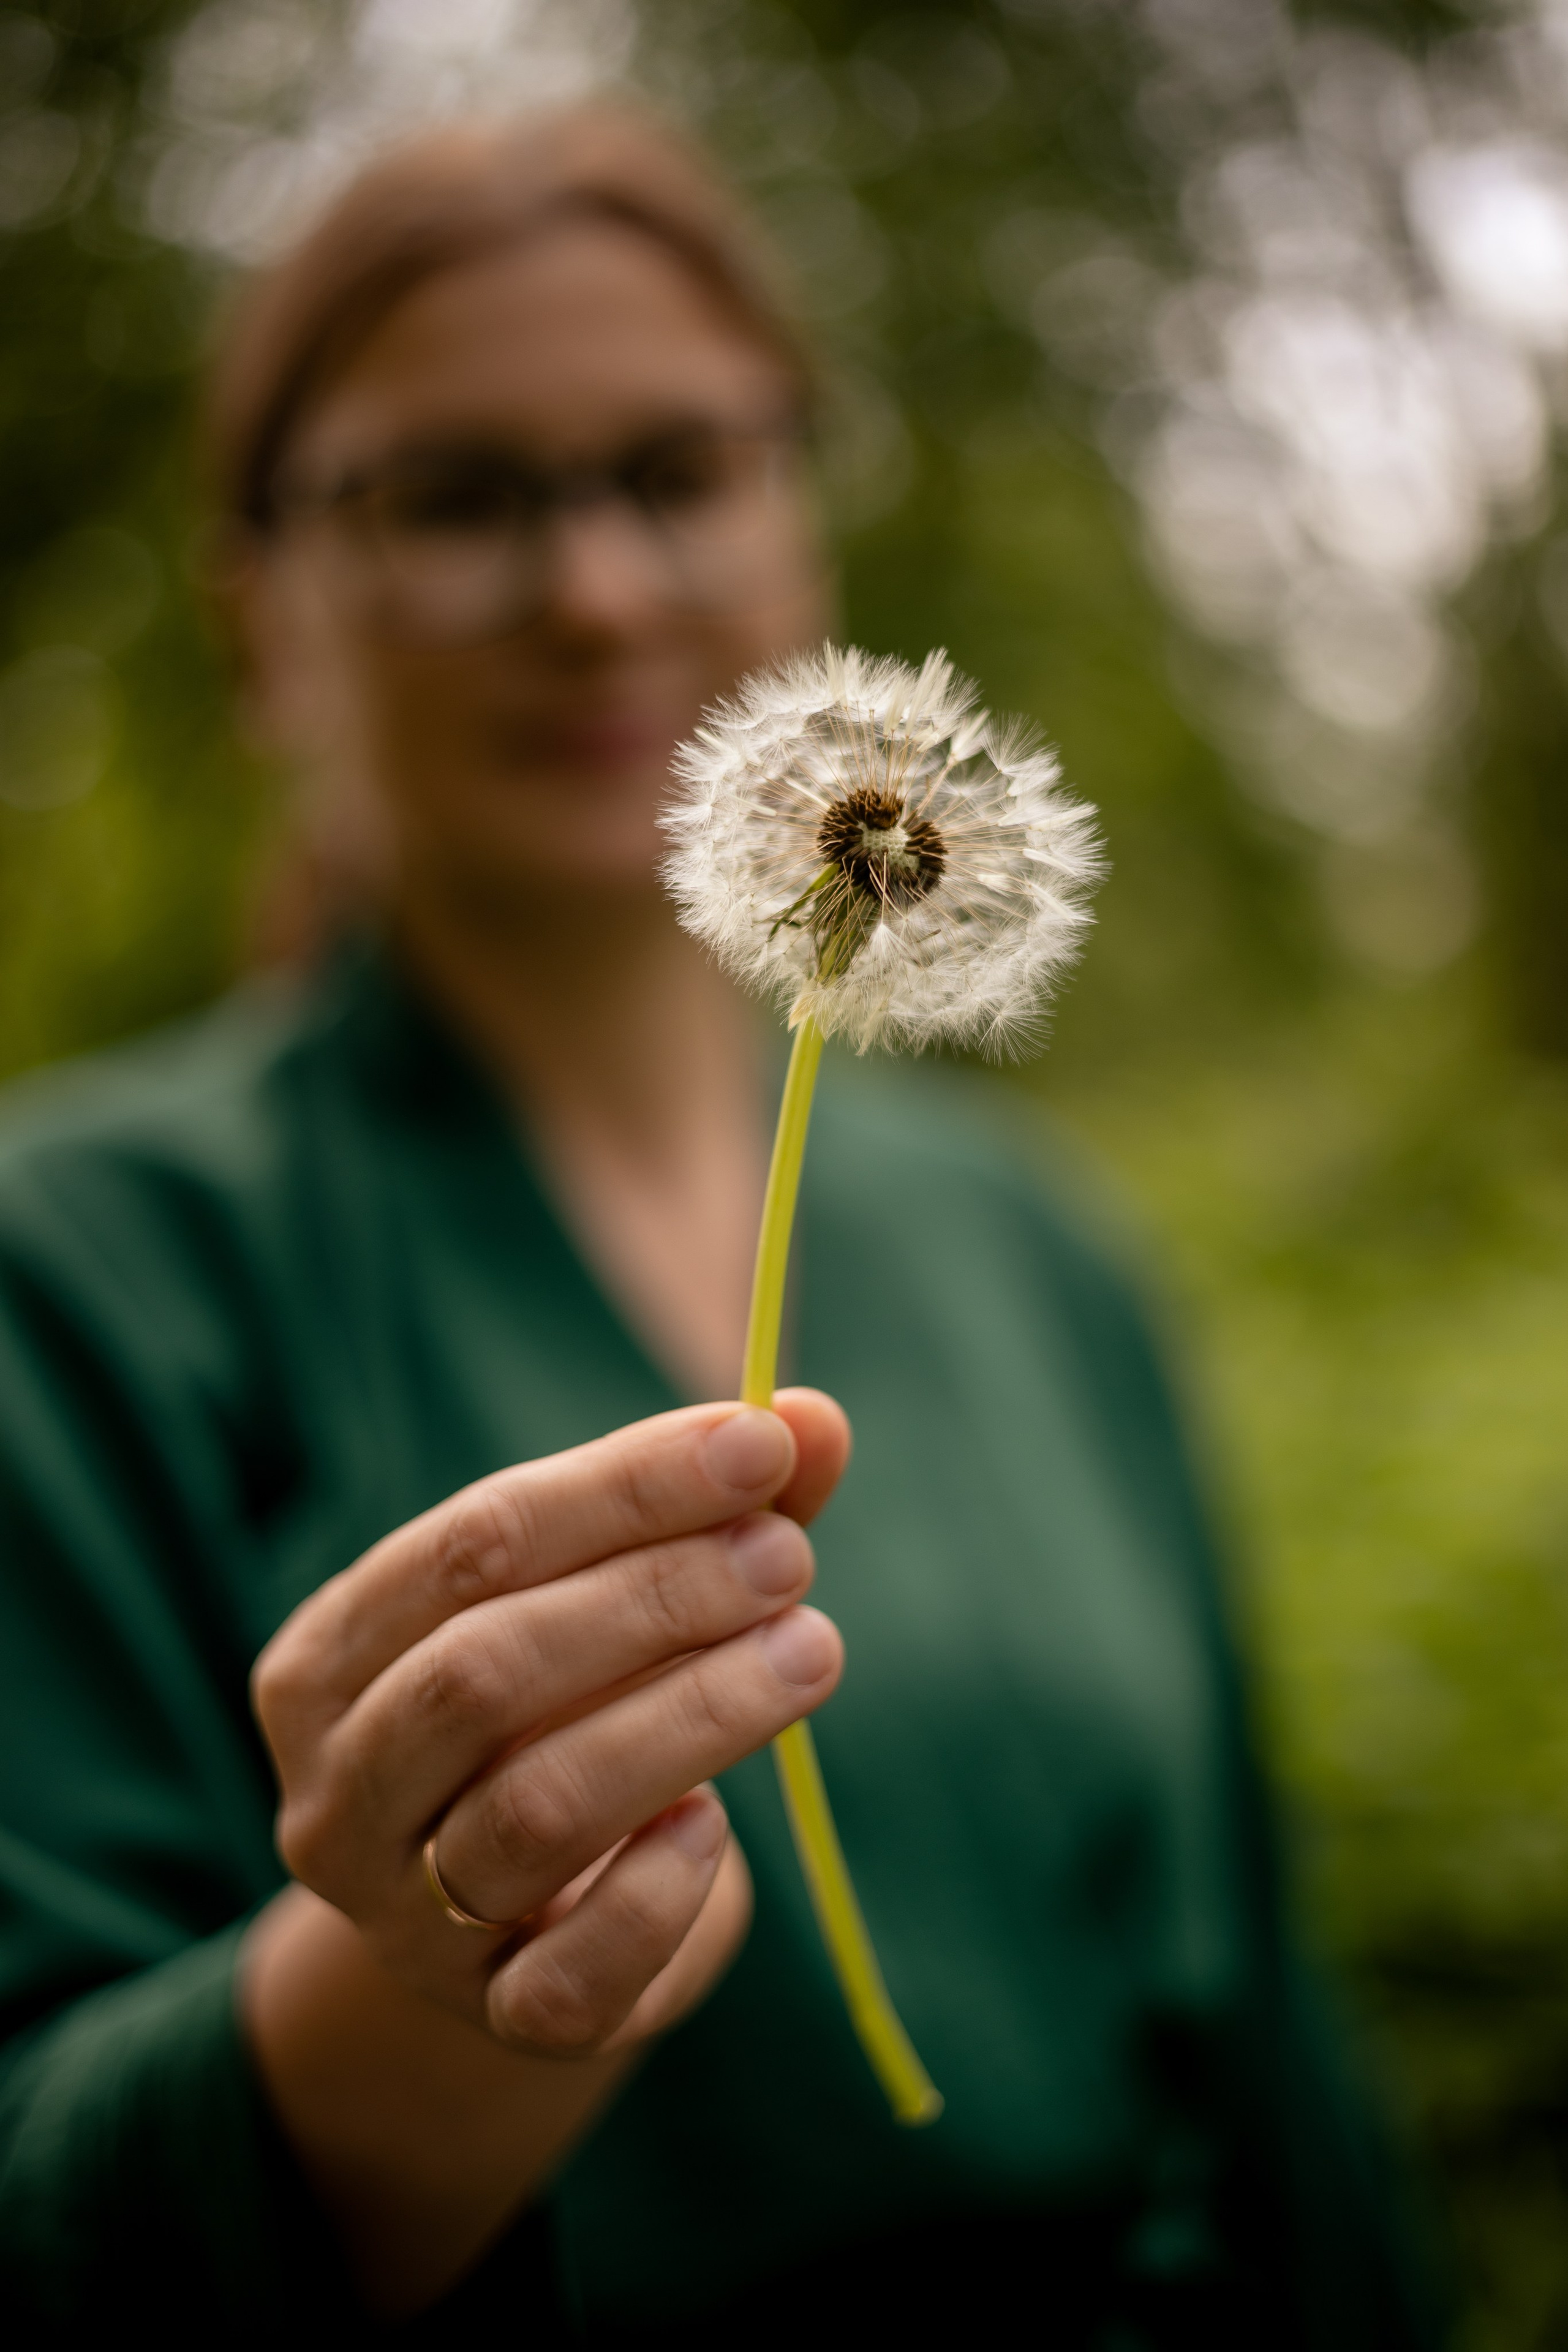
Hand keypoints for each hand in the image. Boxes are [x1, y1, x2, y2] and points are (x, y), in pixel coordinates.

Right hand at [252, 1392, 847, 2059]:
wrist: (525, 1927)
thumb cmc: (566, 1715)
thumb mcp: (612, 1603)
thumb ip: (708, 1512)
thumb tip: (812, 1419)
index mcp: (331, 1658)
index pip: (472, 1544)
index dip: (624, 1486)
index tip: (759, 1446)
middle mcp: (340, 1791)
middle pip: (485, 1671)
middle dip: (653, 1598)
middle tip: (789, 1558)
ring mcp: (403, 1919)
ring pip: (535, 1810)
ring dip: (689, 1717)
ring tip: (810, 1653)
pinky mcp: (498, 2016)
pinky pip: (571, 1972)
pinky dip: (655, 1891)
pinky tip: (716, 1824)